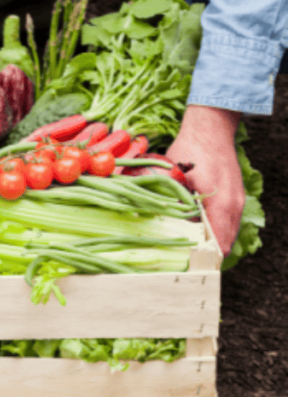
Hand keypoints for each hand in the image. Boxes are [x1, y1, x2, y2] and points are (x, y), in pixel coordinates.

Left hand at [166, 105, 243, 255]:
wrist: (211, 128)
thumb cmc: (191, 149)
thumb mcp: (176, 177)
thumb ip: (173, 200)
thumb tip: (160, 221)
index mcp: (220, 204)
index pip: (218, 243)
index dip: (204, 258)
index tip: (190, 269)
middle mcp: (233, 206)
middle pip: (225, 242)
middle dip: (207, 254)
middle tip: (186, 263)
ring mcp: (237, 200)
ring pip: (227, 231)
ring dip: (211, 241)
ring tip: (190, 249)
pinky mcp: (234, 195)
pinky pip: (227, 220)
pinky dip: (215, 228)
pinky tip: (196, 228)